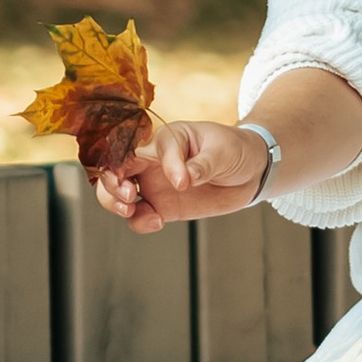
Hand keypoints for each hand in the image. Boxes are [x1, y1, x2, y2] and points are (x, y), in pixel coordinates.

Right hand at [93, 121, 267, 233]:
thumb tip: (181, 180)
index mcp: (163, 139)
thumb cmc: (234, 149)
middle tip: (128, 197)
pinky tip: (157, 221)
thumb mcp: (222, 151)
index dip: (134, 162)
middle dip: (110, 183)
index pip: (134, 147)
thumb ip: (201, 164)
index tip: (174, 179)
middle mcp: (152, 161)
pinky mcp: (162, 206)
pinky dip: (139, 222)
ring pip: (115, 193)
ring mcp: (154, 184)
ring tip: (132, 211)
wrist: (251, 171)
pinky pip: (138, 216)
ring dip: (113, 203)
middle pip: (112, 168)